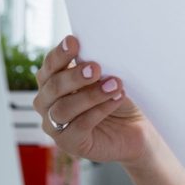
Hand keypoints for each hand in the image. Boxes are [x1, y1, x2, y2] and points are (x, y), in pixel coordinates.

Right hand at [33, 35, 150, 164]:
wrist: (136, 128)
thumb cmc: (117, 97)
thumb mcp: (108, 77)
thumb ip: (96, 67)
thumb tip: (96, 51)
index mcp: (53, 82)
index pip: (50, 66)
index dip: (59, 54)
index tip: (74, 41)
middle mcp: (48, 104)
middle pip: (52, 87)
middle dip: (74, 76)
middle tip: (95, 68)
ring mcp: (55, 126)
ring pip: (64, 108)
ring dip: (90, 95)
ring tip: (115, 84)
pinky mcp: (70, 143)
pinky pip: (79, 125)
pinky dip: (100, 110)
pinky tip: (117, 99)